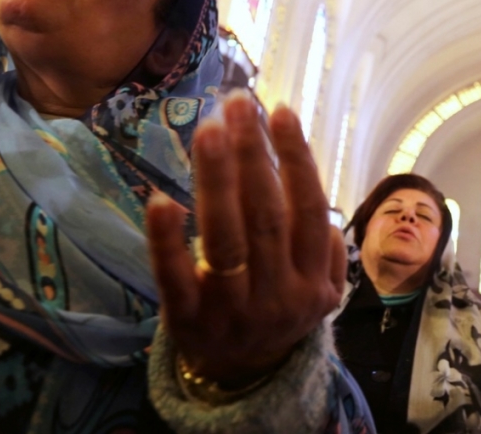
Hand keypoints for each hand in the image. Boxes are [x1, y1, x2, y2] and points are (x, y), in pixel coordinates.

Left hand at [145, 91, 346, 387]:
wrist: (245, 375)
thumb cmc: (279, 306)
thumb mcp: (317, 285)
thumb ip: (321, 242)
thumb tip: (306, 185)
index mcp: (313, 278)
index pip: (308, 208)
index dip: (295, 158)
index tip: (278, 111)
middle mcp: (279, 294)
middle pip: (265, 215)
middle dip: (252, 155)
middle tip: (235, 104)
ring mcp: (233, 311)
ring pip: (226, 239)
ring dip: (217, 180)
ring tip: (208, 130)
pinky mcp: (188, 322)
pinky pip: (176, 279)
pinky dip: (167, 241)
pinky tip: (160, 199)